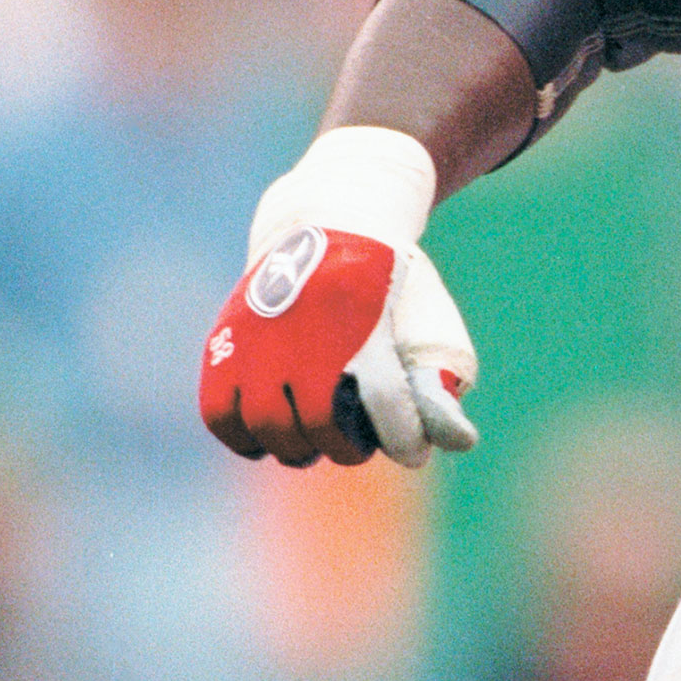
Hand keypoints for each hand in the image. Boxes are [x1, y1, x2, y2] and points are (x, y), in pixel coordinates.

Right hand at [201, 127, 480, 466]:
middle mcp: (307, 335)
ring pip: (267, 425)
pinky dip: (241, 439)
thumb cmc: (385, 284)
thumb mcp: (429, 316)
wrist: (325, 223)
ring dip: (293, 449)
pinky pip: (219, 412)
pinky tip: (263, 444)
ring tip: (308, 450)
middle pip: (317, 424)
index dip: (402, 439)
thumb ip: (438, 380)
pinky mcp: (225, 343)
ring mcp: (260, 340)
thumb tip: (461, 443)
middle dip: (341, 449)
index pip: (385, 404)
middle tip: (352, 451)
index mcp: (366, 323)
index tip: (413, 456)